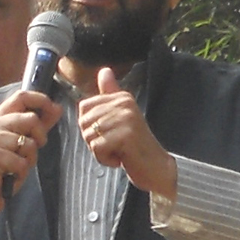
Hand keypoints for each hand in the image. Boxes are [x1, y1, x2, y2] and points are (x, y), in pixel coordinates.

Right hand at [0, 88, 63, 238]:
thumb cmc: (5, 169)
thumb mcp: (23, 144)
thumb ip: (39, 126)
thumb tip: (57, 108)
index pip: (21, 96)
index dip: (41, 99)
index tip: (54, 109)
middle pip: (30, 119)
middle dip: (40, 137)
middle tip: (30, 153)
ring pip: (29, 143)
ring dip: (29, 160)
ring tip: (16, 167)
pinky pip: (22, 162)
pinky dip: (21, 173)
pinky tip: (10, 176)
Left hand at [75, 68, 177, 197]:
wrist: (156, 168)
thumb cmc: (135, 146)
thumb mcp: (121, 117)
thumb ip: (110, 95)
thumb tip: (104, 70)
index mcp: (122, 97)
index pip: (84, 107)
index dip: (90, 126)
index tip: (109, 133)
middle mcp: (124, 103)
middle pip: (84, 122)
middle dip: (94, 139)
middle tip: (115, 145)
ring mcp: (126, 118)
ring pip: (89, 136)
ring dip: (100, 151)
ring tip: (119, 151)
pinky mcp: (126, 135)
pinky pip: (97, 148)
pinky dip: (105, 159)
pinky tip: (122, 158)